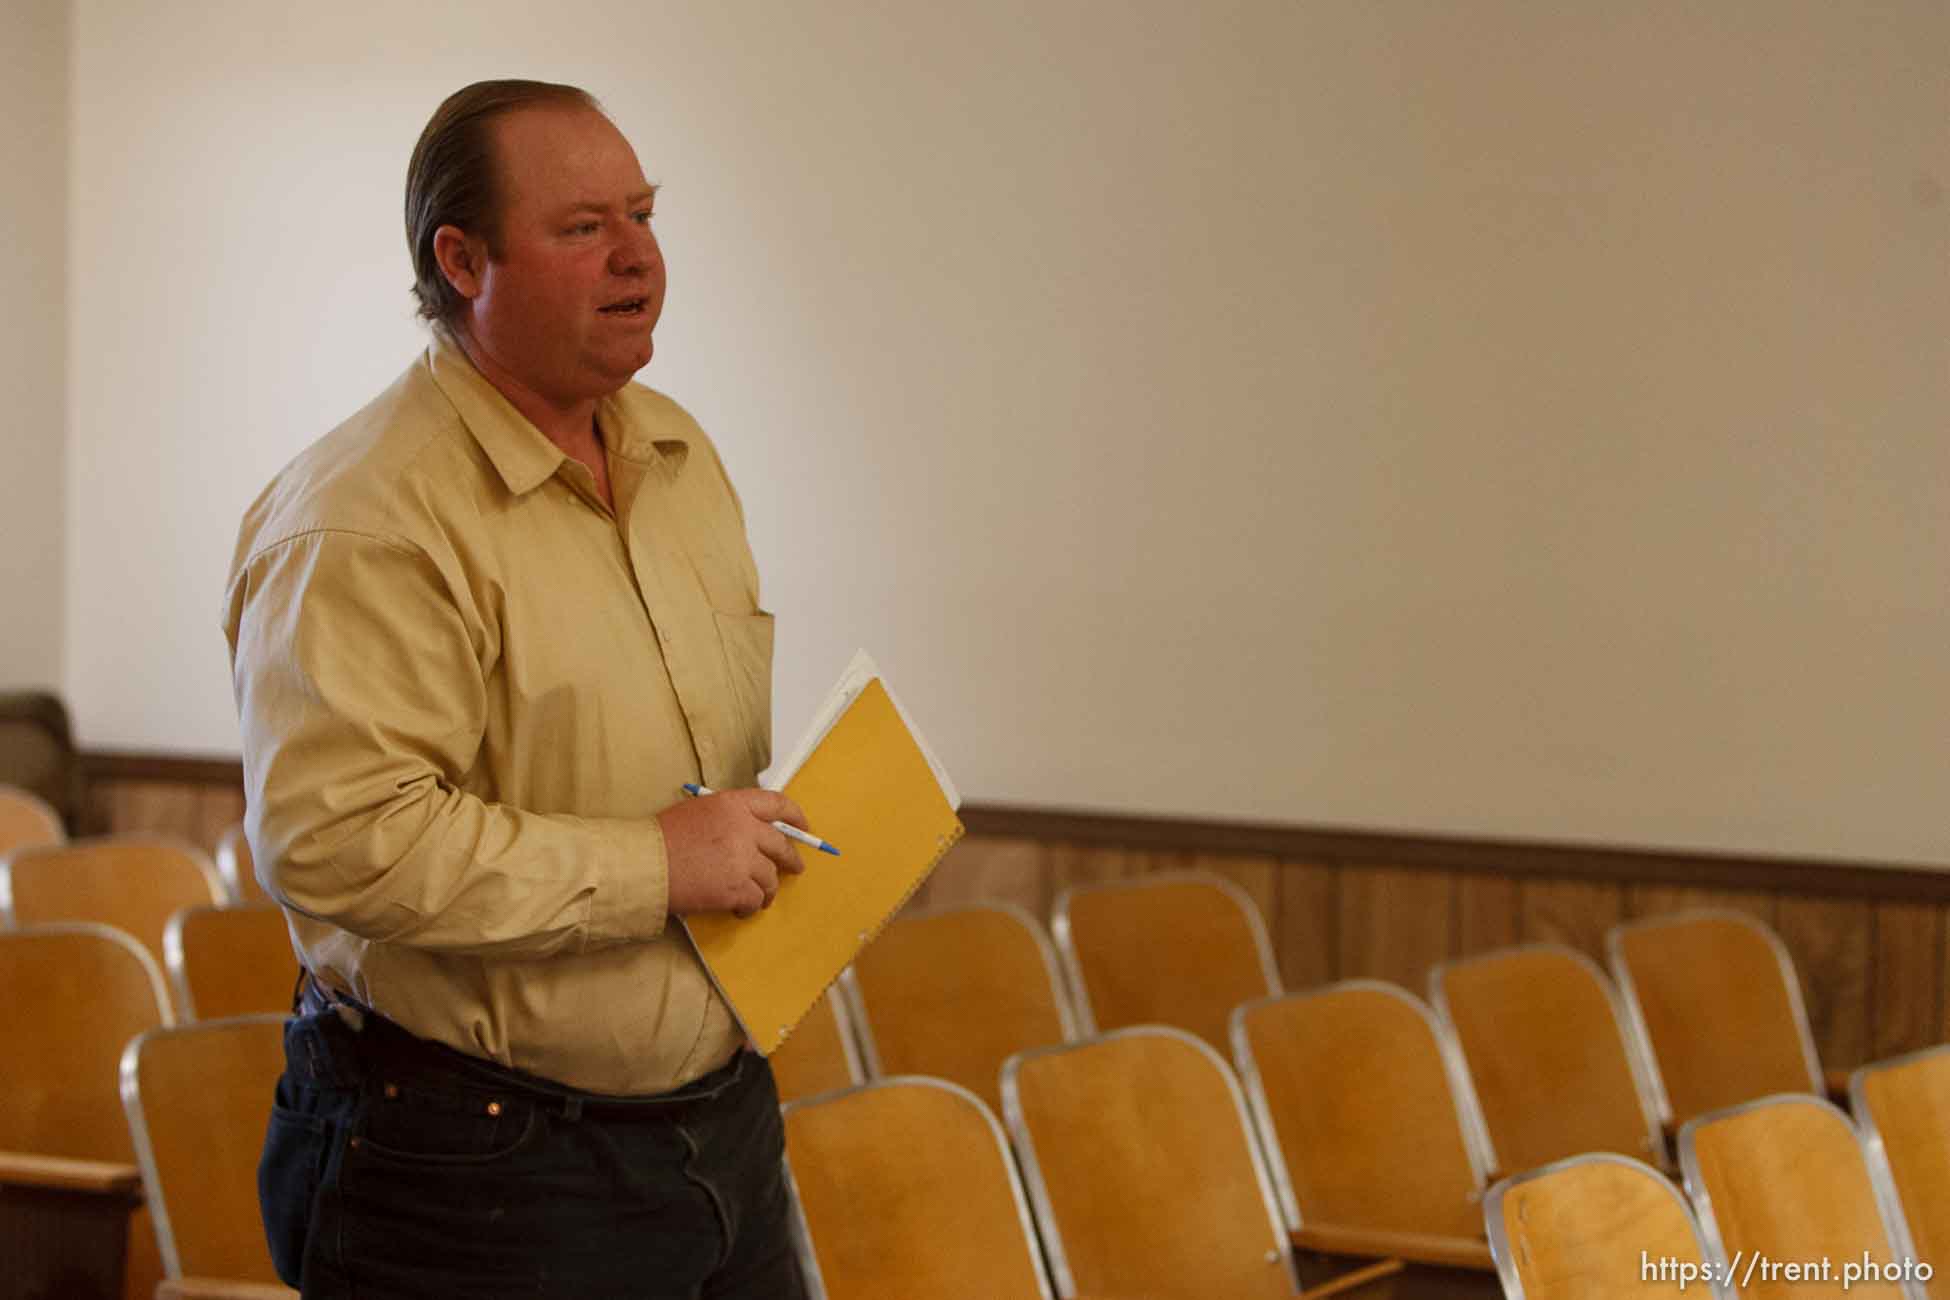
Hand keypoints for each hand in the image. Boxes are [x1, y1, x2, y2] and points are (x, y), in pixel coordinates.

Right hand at [659, 787, 811, 917]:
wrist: (644, 865)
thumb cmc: (662, 838)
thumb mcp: (698, 811)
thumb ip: (729, 817)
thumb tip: (752, 832)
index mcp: (734, 805)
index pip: (777, 804)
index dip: (795, 816)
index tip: (803, 827)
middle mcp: (745, 829)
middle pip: (781, 845)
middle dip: (791, 860)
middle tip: (795, 869)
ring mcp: (743, 860)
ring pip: (770, 878)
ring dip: (766, 890)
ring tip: (757, 897)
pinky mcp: (737, 889)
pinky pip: (756, 900)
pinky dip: (750, 907)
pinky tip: (738, 908)